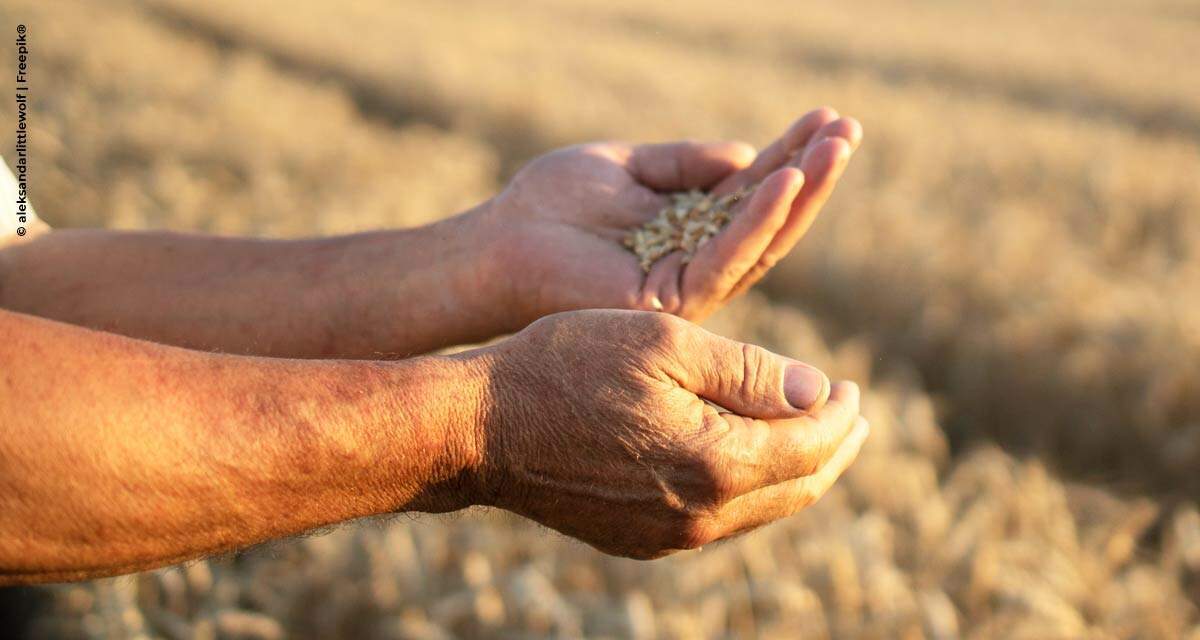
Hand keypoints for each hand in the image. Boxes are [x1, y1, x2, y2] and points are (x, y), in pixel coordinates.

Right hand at [467, 309, 867, 558]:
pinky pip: (719, 520)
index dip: (841, 414)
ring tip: (811, 437)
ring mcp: (668, 536)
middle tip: (853, 416)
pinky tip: (746, 460)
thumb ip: (750, 372)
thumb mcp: (665, 344)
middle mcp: (701, 515)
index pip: (811, 444)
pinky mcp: (640, 539)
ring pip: (761, 510)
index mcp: (716, 462)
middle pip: (798, 488)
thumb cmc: (567, 367)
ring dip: (796, 472)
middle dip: (834, 449)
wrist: (480, 429)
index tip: (854, 386)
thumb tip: (819, 392)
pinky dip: (750, 489)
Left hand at [483, 108, 861, 323]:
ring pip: (761, 241)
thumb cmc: (552, 205)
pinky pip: (725, 257)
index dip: (791, 155)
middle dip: (812, 175)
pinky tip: (785, 181)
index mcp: (689, 228)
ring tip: (835, 147)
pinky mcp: (671, 301)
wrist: (498, 243)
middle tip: (850, 130)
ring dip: (800, 193)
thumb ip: (685, 162)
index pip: (752, 192)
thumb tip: (748, 154)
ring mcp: (688, 286)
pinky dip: (757, 220)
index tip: (827, 118)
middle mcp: (697, 261)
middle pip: (770, 219)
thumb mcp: (627, 166)